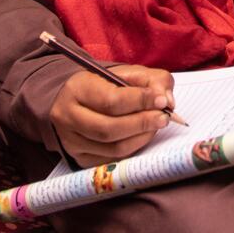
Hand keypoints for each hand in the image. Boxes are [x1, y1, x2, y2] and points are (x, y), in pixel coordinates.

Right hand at [49, 64, 174, 166]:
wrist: (80, 100)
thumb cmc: (107, 85)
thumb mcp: (129, 73)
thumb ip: (152, 80)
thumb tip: (166, 100)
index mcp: (77, 89)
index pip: (110, 100)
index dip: (140, 101)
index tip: (161, 101)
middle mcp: (67, 116)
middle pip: (109, 129)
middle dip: (142, 123)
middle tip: (164, 118)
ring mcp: (71, 141)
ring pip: (112, 148)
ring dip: (141, 138)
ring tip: (156, 125)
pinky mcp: (79, 158)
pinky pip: (112, 161)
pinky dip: (132, 150)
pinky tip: (141, 136)